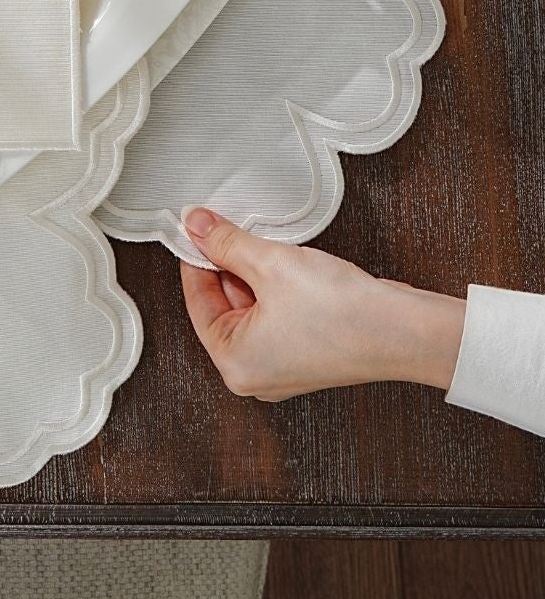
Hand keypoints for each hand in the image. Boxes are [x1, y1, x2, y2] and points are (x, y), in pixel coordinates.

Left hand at [179, 207, 464, 400]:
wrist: (403, 330)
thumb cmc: (341, 312)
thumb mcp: (269, 263)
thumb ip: (225, 242)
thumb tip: (194, 224)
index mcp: (234, 364)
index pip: (197, 301)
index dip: (197, 257)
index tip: (196, 228)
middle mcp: (254, 374)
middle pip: (222, 305)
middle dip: (227, 265)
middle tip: (230, 228)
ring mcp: (281, 368)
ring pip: (250, 307)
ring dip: (253, 274)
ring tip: (268, 248)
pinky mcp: (305, 356)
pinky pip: (274, 315)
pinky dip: (275, 288)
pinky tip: (287, 265)